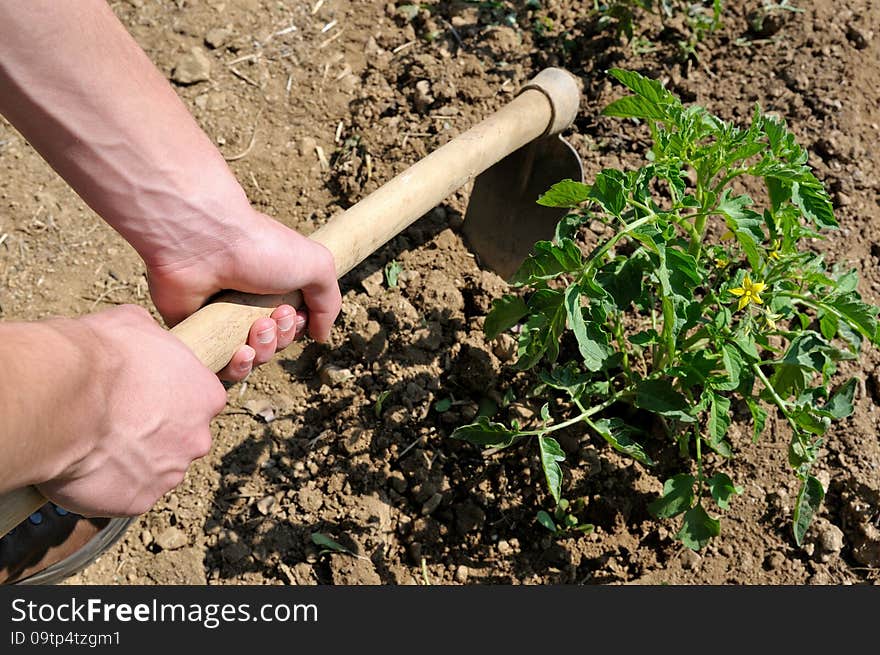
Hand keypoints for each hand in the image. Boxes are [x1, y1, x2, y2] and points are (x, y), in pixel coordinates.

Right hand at [36, 305, 227, 516]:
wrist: (66, 399)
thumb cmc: (102, 357)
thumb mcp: (134, 324)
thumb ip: (153, 339)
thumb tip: (146, 338)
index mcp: (206, 395)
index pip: (200, 400)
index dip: (170, 398)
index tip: (144, 396)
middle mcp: (198, 438)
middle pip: (182, 438)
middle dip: (154, 433)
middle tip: (118, 421)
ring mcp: (170, 473)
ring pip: (156, 468)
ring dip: (132, 460)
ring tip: (97, 443)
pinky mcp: (139, 501)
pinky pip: (128, 494)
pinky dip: (110, 485)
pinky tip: (88, 466)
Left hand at [145, 209, 341, 381]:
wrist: (206, 242)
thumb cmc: (261, 248)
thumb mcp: (316, 265)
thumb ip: (328, 301)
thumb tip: (321, 335)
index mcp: (272, 288)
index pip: (290, 326)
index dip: (296, 328)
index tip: (293, 312)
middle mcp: (245, 304)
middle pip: (272, 344)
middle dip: (280, 339)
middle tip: (270, 317)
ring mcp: (218, 320)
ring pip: (249, 360)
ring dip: (263, 351)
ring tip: (255, 329)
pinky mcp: (196, 333)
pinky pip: (217, 367)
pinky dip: (235, 367)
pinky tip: (240, 353)